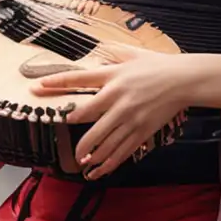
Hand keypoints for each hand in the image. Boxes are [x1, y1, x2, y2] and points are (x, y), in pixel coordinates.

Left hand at [30, 47, 202, 180]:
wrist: (183, 80)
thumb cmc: (158, 66)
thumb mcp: (132, 55)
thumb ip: (113, 54)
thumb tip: (99, 50)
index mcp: (112, 76)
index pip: (78, 79)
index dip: (55, 83)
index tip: (37, 88)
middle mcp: (116, 97)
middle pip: (85, 117)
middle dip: (72, 130)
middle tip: (66, 143)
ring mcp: (129, 116)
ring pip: (102, 140)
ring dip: (88, 153)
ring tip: (80, 160)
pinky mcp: (141, 130)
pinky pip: (121, 150)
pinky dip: (108, 162)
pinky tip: (98, 169)